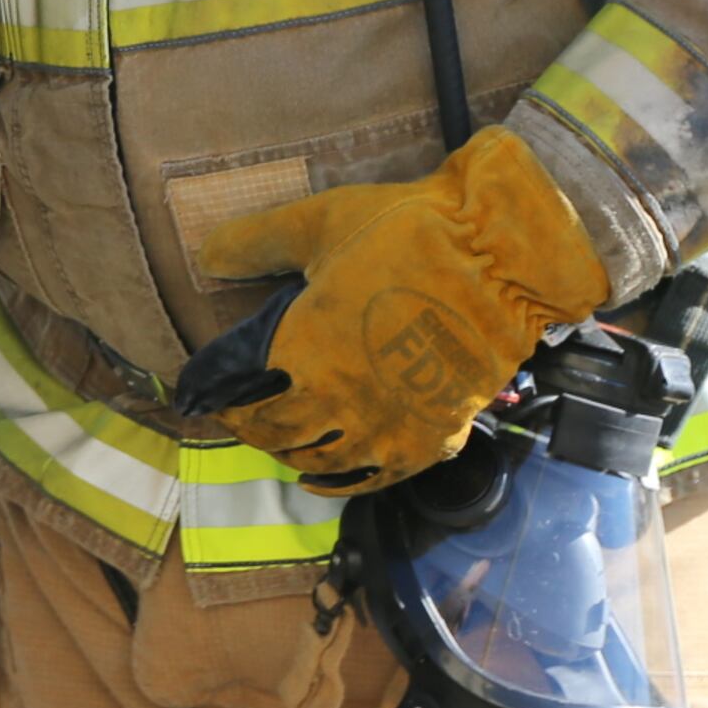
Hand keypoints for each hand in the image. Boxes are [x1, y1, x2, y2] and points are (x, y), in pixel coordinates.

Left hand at [192, 128, 611, 489]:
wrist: (501, 256)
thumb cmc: (405, 232)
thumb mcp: (316, 224)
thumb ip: (255, 242)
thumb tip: (206, 257)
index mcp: (302, 355)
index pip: (243, 401)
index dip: (220, 402)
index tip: (208, 394)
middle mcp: (340, 404)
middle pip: (278, 436)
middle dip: (252, 429)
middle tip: (242, 414)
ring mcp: (388, 430)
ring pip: (322, 464)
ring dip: (292, 455)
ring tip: (281, 441)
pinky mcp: (431, 440)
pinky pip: (374, 480)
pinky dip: (341, 483)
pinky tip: (325, 478)